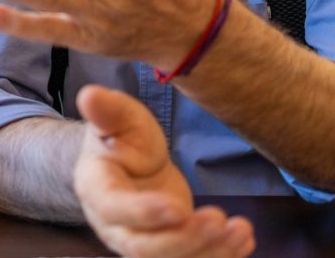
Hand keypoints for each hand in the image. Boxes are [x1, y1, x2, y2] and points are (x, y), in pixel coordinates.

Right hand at [74, 86, 253, 257]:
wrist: (133, 164)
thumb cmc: (124, 137)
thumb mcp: (120, 117)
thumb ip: (107, 110)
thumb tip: (89, 94)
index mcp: (96, 189)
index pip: (113, 207)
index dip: (143, 212)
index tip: (177, 207)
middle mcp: (113, 226)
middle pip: (142, 248)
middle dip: (182, 239)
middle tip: (217, 219)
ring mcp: (139, 243)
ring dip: (208, 252)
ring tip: (240, 230)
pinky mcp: (167, 252)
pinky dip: (220, 256)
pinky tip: (244, 239)